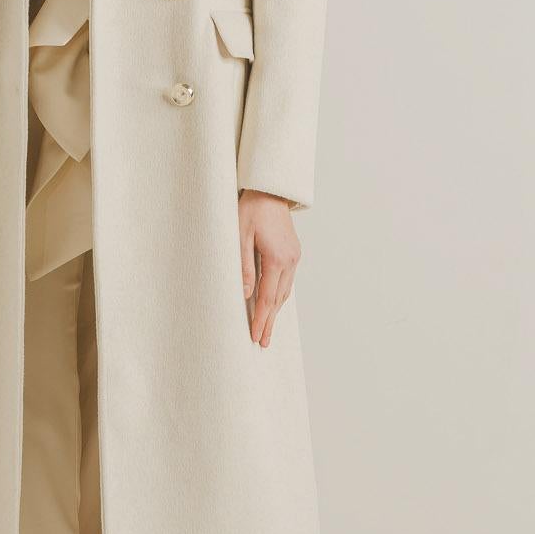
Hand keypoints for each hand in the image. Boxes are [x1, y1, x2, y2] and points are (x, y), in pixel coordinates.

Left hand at [238, 189, 300, 347]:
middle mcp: (290, 260)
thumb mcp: (240, 236)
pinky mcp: (293, 253)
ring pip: (285, 291)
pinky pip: (286, 281)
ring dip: (275, 311)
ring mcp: (294, 257)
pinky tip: (273, 304)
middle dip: (270, 322)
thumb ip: (242, 266)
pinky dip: (279, 296)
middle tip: (263, 343)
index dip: (261, 319)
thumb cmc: (251, 209)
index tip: (256, 336)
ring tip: (267, 329)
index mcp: (276, 258)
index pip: (267, 297)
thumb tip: (245, 294)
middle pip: (278, 299)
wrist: (270, 190)